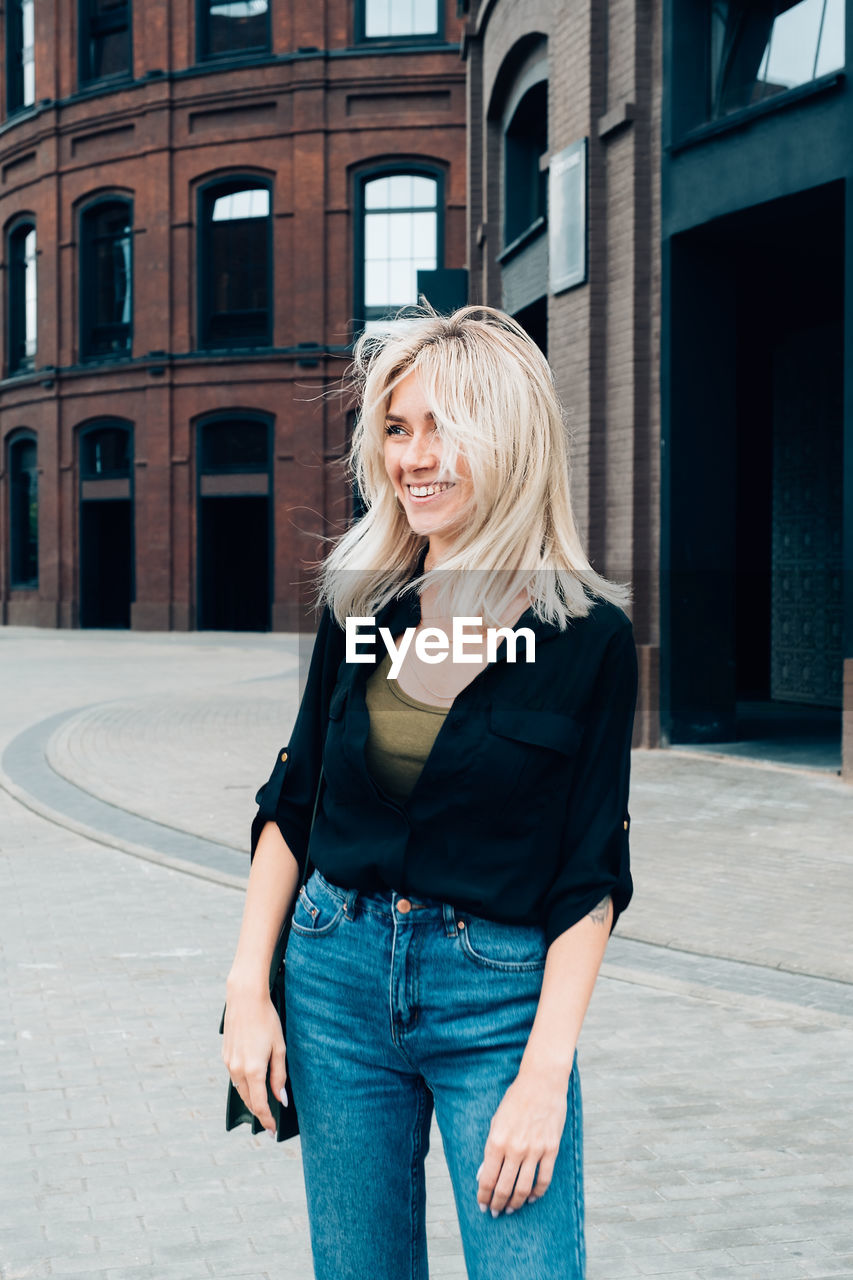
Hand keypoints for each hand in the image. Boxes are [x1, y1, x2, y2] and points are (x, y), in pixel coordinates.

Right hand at [221, 985, 286, 1135]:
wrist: (245, 999)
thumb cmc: (266, 1020)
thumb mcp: (279, 1048)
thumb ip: (279, 1076)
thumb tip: (281, 1099)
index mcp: (254, 1070)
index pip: (260, 1104)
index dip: (267, 1120)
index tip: (272, 1130)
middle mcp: (238, 1070)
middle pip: (249, 1100)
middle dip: (259, 1113)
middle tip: (269, 1122)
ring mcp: (229, 1063)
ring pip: (240, 1090)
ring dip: (251, 1100)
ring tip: (262, 1106)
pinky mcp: (225, 1056)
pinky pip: (234, 1077)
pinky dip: (244, 1086)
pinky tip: (252, 1084)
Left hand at [476, 1067, 567, 1215]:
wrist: (542, 1083)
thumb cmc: (516, 1099)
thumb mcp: (496, 1121)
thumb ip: (491, 1149)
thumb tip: (484, 1173)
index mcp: (497, 1141)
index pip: (487, 1178)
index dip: (483, 1195)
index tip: (482, 1205)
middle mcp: (515, 1149)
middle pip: (504, 1188)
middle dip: (497, 1204)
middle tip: (495, 1212)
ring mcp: (534, 1150)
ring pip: (523, 1188)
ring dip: (515, 1203)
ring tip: (511, 1209)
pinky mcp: (551, 1149)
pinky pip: (544, 1179)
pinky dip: (537, 1192)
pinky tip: (531, 1197)